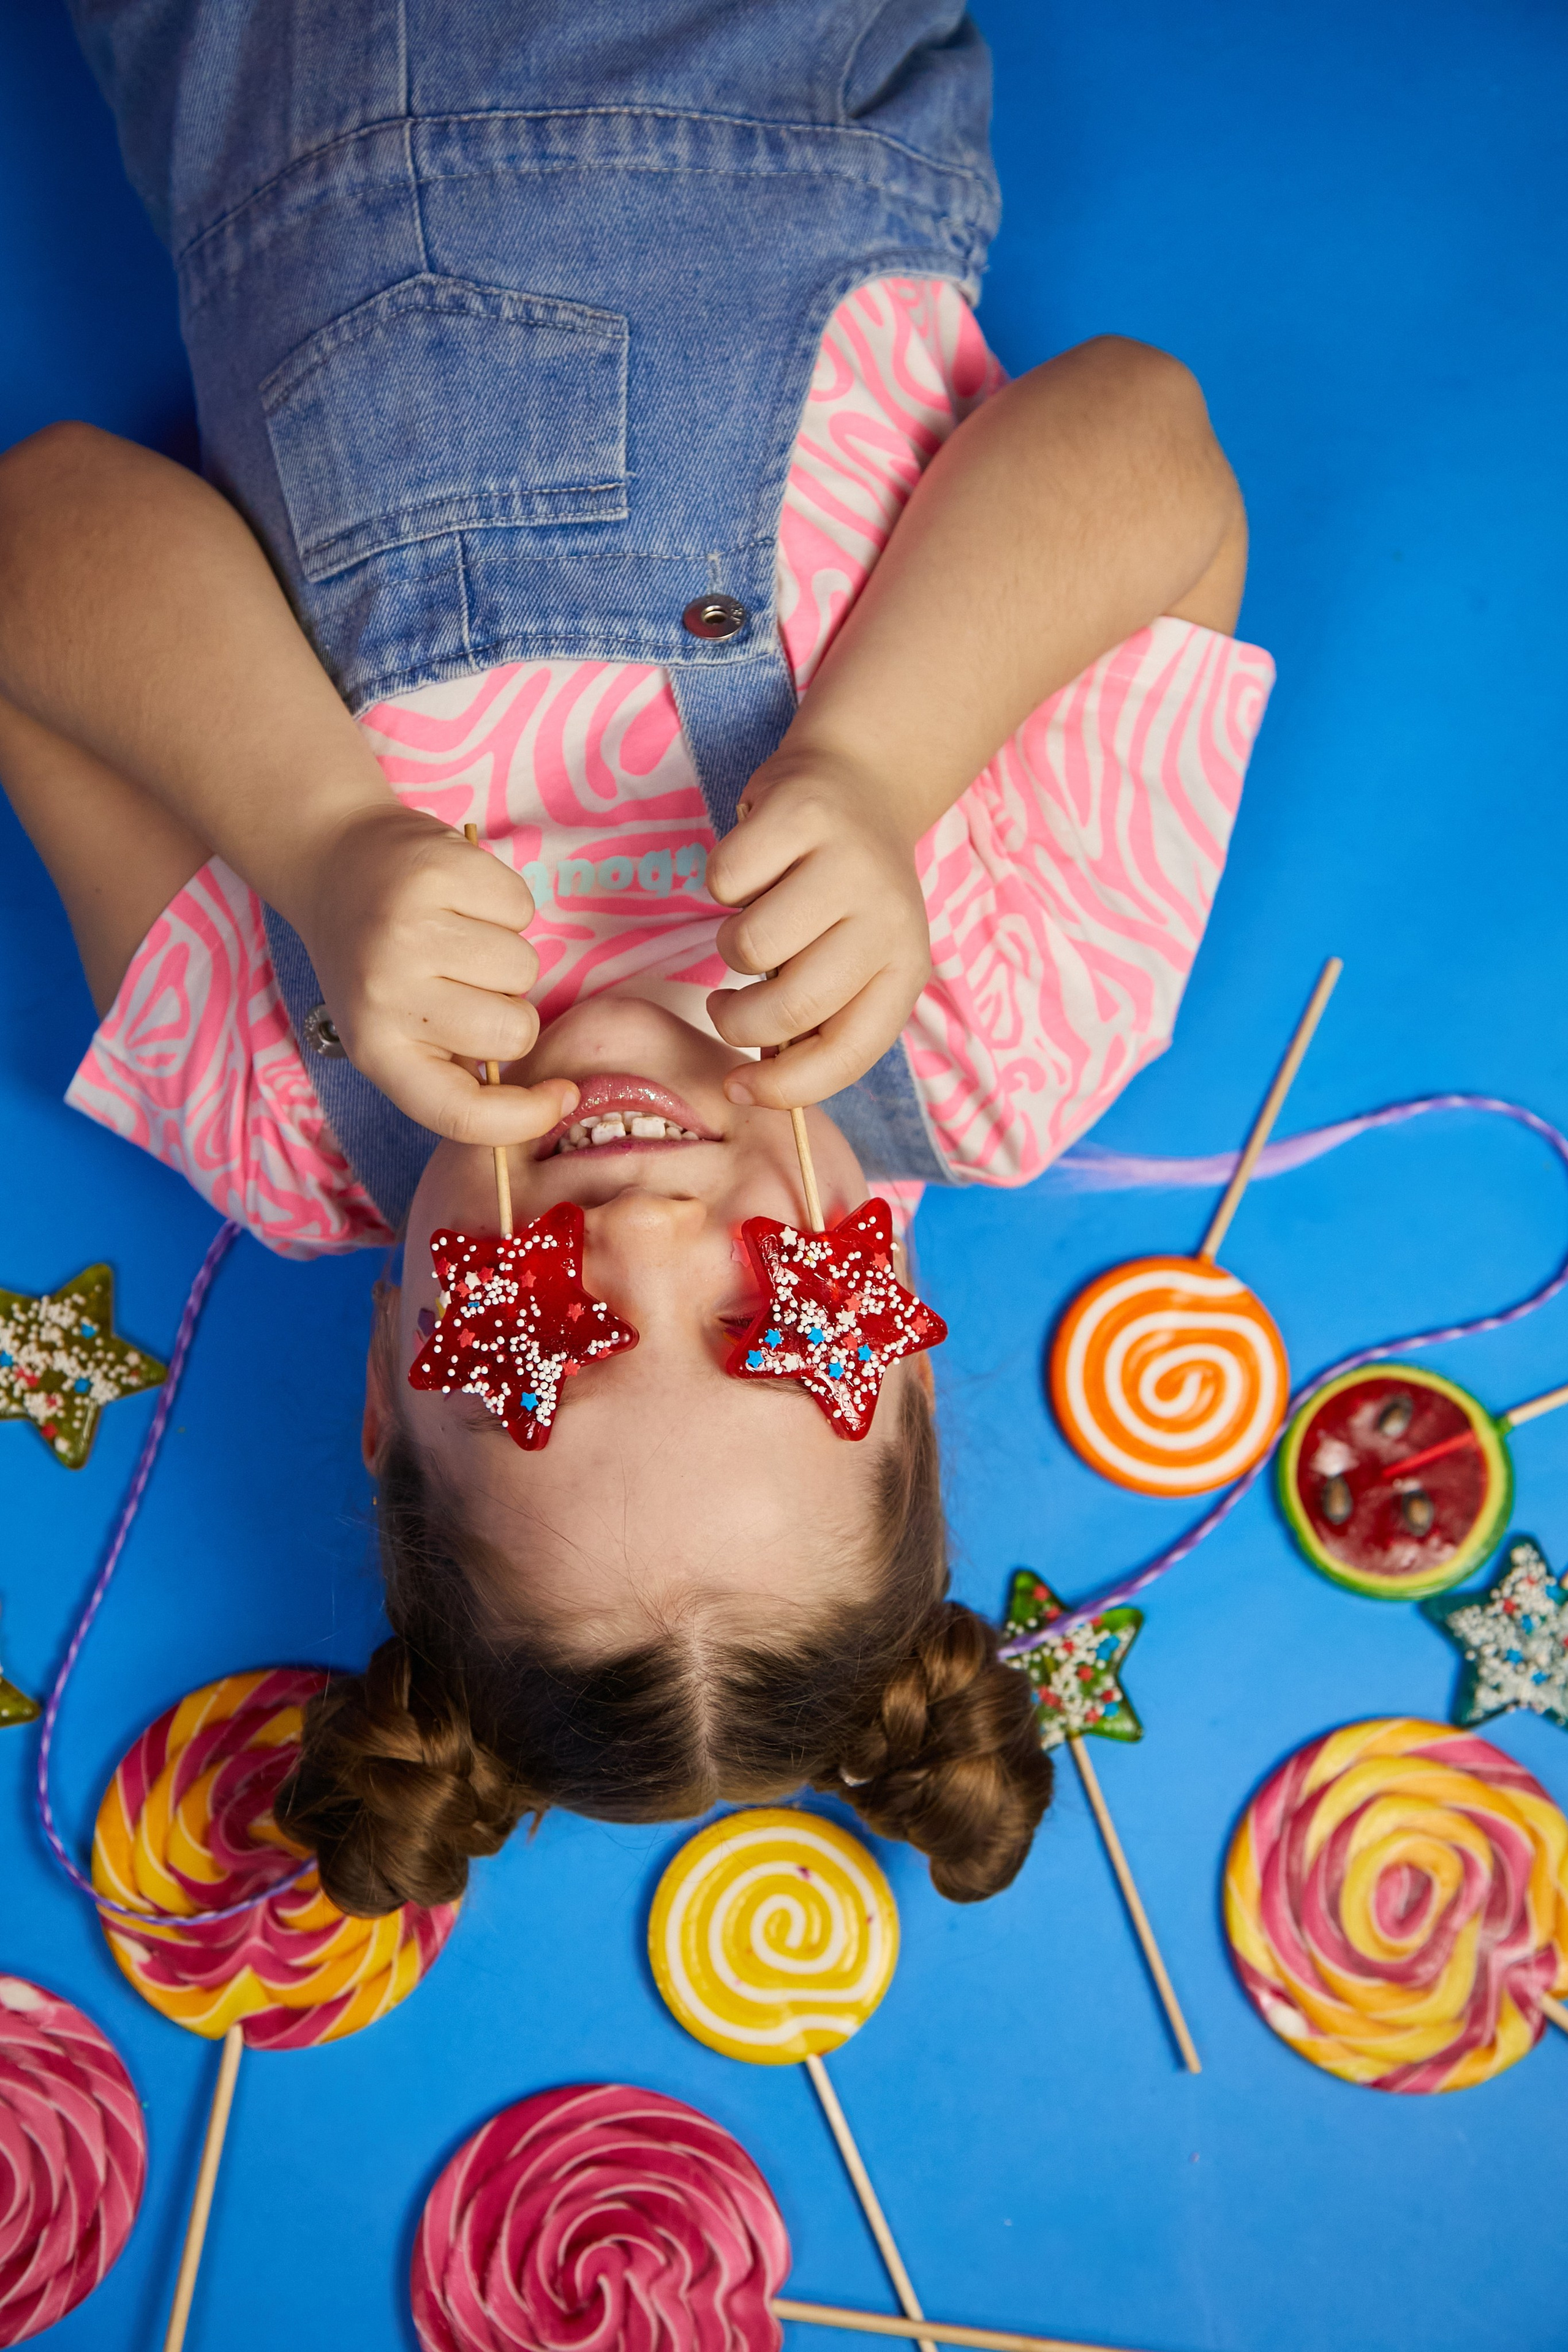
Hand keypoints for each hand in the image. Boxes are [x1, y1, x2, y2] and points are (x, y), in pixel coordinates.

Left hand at [285, 805, 576, 1142]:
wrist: (335, 863)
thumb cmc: (375, 961)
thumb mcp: (396, 1032)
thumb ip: (454, 1070)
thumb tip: (545, 1100)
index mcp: (376, 1048)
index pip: (460, 1113)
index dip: (524, 1118)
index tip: (561, 1097)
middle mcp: (386, 991)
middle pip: (514, 1032)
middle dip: (511, 1010)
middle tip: (469, 985)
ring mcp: (410, 927)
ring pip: (526, 968)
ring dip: (507, 954)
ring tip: (461, 938)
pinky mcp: (437, 870)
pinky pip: (521, 908)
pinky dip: (505, 906)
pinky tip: (463, 901)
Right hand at [703, 744, 931, 1107]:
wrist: (860, 782)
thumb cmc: (843, 891)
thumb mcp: (852, 959)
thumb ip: (818, 1018)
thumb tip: (754, 1081)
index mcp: (905, 968)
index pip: (848, 1054)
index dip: (786, 1088)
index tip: (737, 1088)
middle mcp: (888, 918)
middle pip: (790, 1010)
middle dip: (736, 1022)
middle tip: (725, 1003)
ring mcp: (846, 863)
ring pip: (749, 947)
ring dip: (730, 944)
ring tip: (756, 916)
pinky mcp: (801, 814)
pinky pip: (725, 881)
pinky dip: (724, 882)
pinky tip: (755, 865)